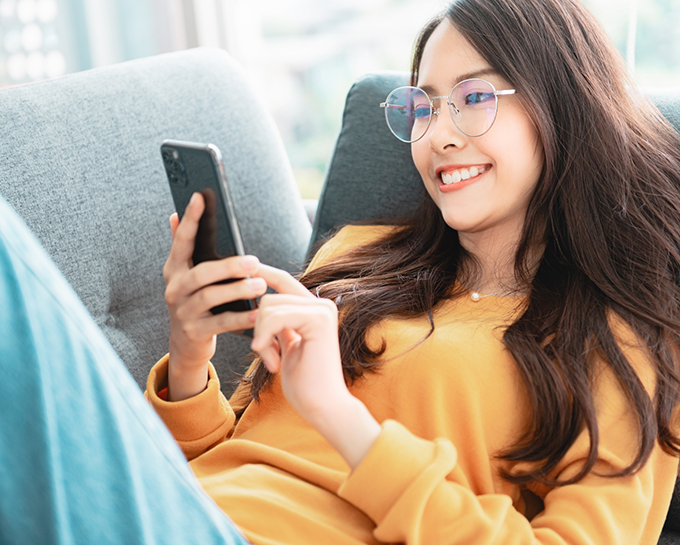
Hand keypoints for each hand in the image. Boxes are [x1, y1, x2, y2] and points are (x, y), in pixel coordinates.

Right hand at [163, 193, 267, 399]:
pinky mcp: (195, 332)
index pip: (181, 240)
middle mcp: (175, 288)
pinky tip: (258, 313)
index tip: (201, 196)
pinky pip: (221, 323)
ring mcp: (183, 311)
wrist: (186, 345)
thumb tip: (173, 215)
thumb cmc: (195, 302)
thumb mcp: (186, 275)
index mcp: (175, 269)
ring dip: (237, 289)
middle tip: (254, 261)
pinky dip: (241, 319)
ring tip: (260, 285)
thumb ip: (182, 247)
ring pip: (211, 297)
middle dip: (228, 265)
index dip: (191, 219)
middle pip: (201, 273)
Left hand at [250, 265, 380, 467]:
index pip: (283, 282)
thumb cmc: (304, 382)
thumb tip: (260, 303)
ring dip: (261, 336)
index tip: (242, 266)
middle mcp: (321, 305)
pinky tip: (272, 361)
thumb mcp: (285, 345)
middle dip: (258, 326)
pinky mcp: (319, 320)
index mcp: (314, 309)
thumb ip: (278, 323)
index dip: (262, 273)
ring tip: (272, 360)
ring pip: (269, 306)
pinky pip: (276, 317)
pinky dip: (266, 338)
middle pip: (268, 297)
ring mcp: (322, 310)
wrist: (322, 405)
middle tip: (265, 353)